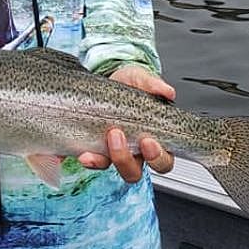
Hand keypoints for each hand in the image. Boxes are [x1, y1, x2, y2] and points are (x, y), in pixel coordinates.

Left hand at [78, 65, 175, 181]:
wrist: (108, 77)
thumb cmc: (131, 83)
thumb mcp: (142, 78)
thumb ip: (154, 85)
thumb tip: (168, 92)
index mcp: (153, 139)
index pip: (163, 160)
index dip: (157, 157)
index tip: (148, 140)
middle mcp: (134, 150)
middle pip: (134, 171)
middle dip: (125, 158)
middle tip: (117, 134)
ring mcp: (113, 151)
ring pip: (111, 167)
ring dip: (103, 159)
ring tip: (100, 139)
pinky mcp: (94, 147)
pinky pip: (90, 159)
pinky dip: (86, 159)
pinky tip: (80, 154)